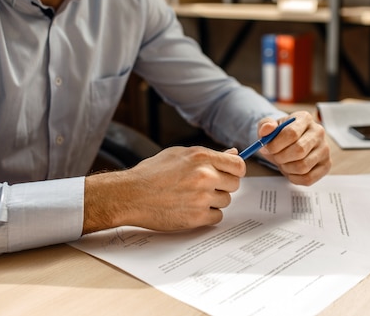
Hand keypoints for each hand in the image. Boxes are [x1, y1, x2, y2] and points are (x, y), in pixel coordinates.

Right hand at [83, 146, 244, 233]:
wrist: (130, 195)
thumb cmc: (151, 173)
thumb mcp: (179, 155)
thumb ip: (208, 155)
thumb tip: (233, 153)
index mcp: (201, 157)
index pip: (238, 165)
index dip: (236, 171)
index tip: (230, 174)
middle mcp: (205, 176)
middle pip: (234, 184)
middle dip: (223, 186)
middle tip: (206, 187)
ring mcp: (202, 198)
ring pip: (225, 201)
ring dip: (214, 201)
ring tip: (193, 197)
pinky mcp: (196, 217)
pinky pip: (217, 217)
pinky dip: (207, 215)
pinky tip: (191, 209)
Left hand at [257, 111, 330, 185]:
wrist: (287, 145)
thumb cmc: (278, 135)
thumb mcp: (268, 127)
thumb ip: (265, 126)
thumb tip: (267, 129)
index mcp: (304, 118)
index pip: (291, 133)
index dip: (276, 144)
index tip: (267, 148)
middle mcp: (318, 132)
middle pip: (299, 150)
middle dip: (281, 157)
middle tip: (276, 157)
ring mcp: (324, 149)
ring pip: (303, 166)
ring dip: (287, 168)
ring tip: (283, 162)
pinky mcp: (326, 165)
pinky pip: (308, 178)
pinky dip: (294, 178)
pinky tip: (290, 171)